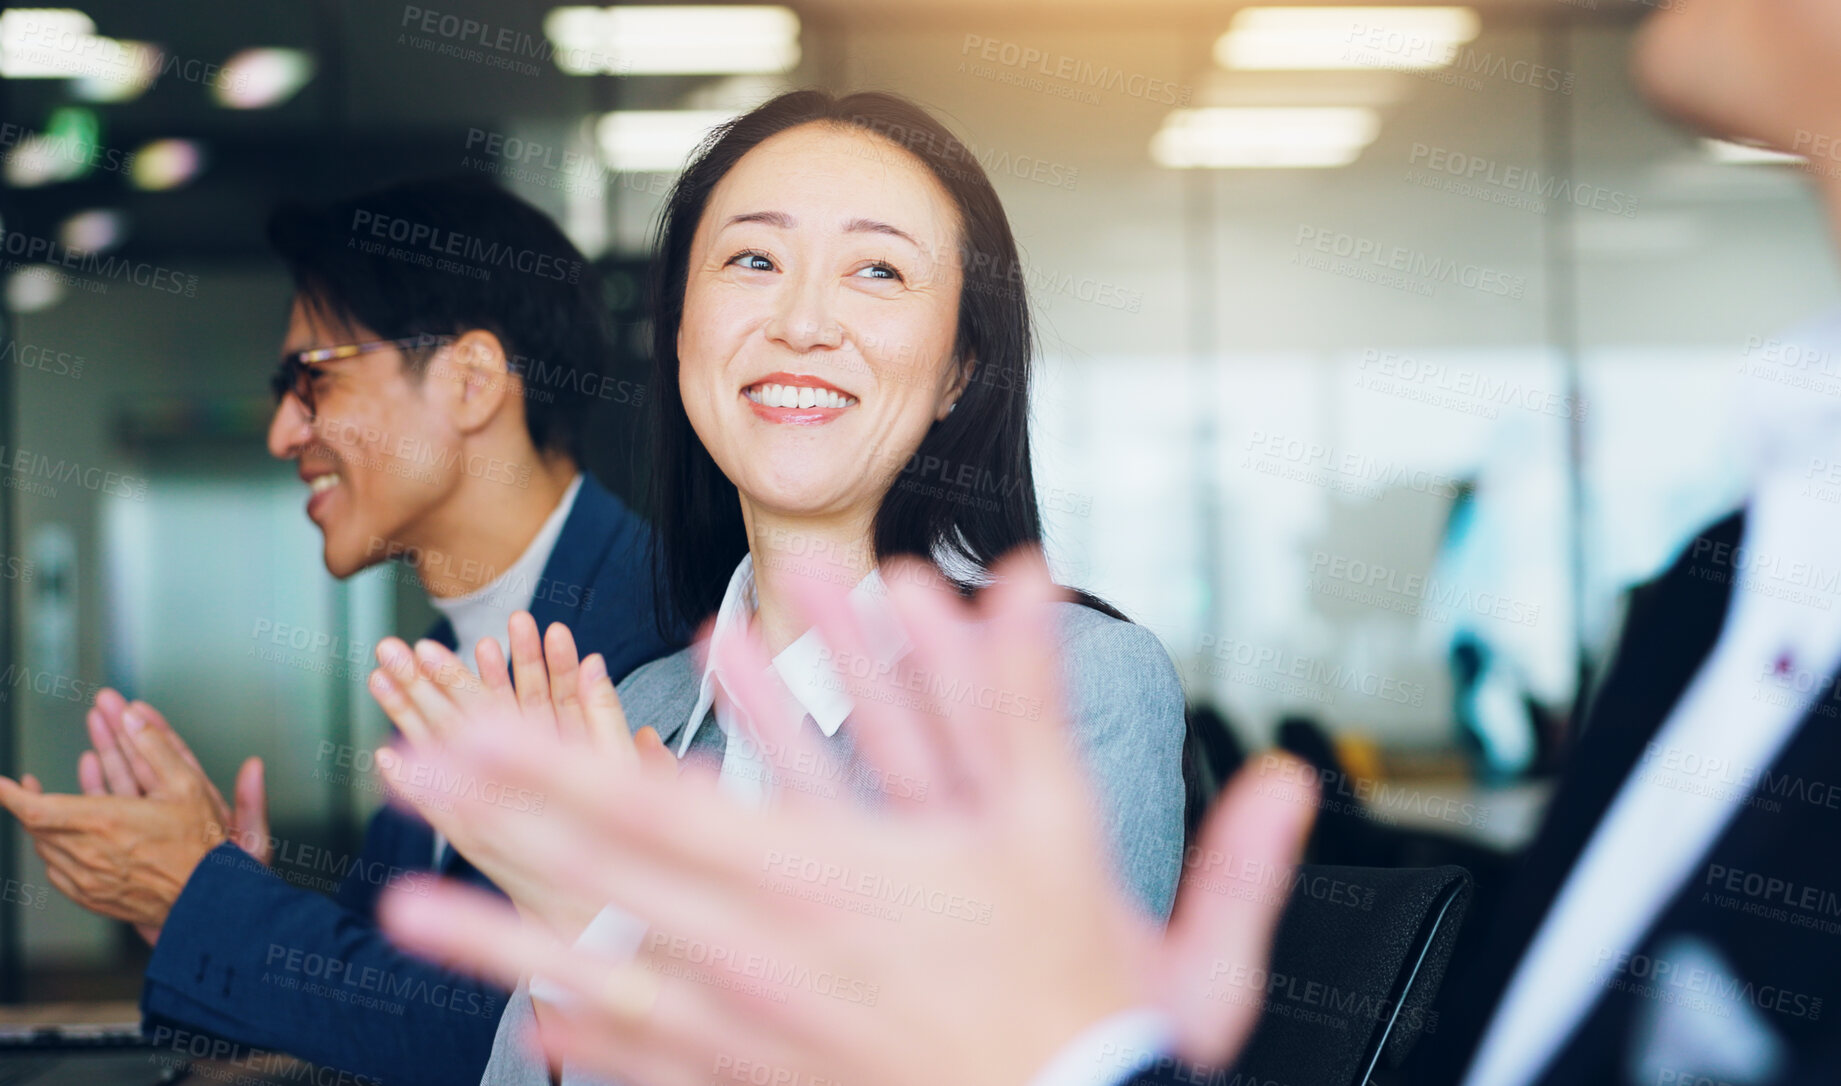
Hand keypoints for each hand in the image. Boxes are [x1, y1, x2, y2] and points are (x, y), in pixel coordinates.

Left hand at [0, 710, 255, 934]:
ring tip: (57, 808)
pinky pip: (57, 871)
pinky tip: (72, 842)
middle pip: (37, 824)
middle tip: (28, 786)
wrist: (208, 899)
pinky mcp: (91, 896)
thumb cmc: (201, 846)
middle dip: (29, 801)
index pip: (36, 807)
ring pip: (45, 847)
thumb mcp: (187, 785)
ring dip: (45, 825)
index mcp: (104, 821)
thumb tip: (132, 716)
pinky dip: (57, 852)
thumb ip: (154, 747)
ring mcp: (86, 878)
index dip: (9, 794)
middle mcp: (87, 852)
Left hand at [377, 550, 1316, 1085]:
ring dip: (495, 941)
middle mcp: (763, 956)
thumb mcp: (1057, 824)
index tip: (472, 727)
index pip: (654, 809)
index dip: (551, 765)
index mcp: (820, 880)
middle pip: (599, 878)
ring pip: (599, 980)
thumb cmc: (1071, 985)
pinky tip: (538, 1027)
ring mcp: (753, 1036)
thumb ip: (1025, 695)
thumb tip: (1027, 583)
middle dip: (497, 818)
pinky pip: (659, 1065)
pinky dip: (590, 1042)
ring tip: (406, 915)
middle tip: (411, 774)